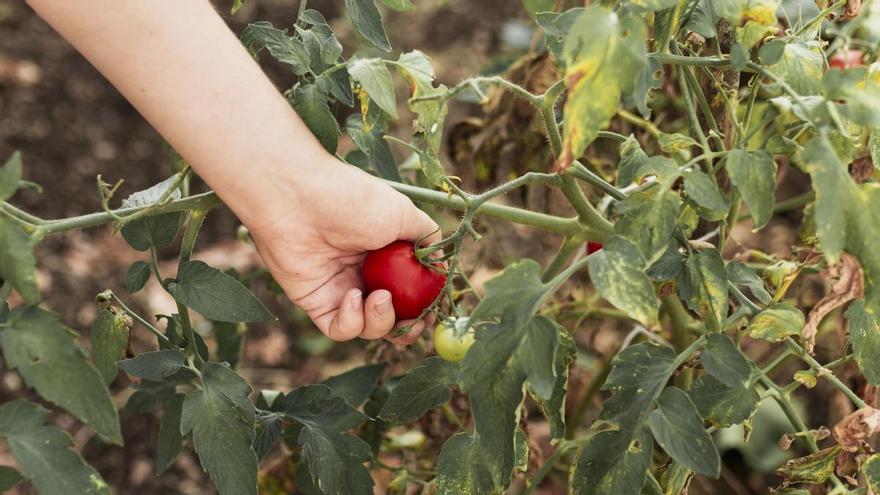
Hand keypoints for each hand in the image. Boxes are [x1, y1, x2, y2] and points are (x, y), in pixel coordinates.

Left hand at [246, 158, 440, 343]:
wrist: (301, 198)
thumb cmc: (353, 200)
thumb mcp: (404, 213)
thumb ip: (427, 239)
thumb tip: (442, 265)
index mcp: (387, 254)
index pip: (411, 292)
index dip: (424, 307)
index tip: (433, 311)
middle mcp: (365, 274)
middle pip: (392, 318)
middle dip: (408, 328)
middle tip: (415, 323)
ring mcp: (340, 289)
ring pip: (369, 328)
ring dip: (382, 321)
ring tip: (380, 298)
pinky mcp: (316, 302)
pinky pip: (340, 328)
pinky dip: (352, 321)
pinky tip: (354, 298)